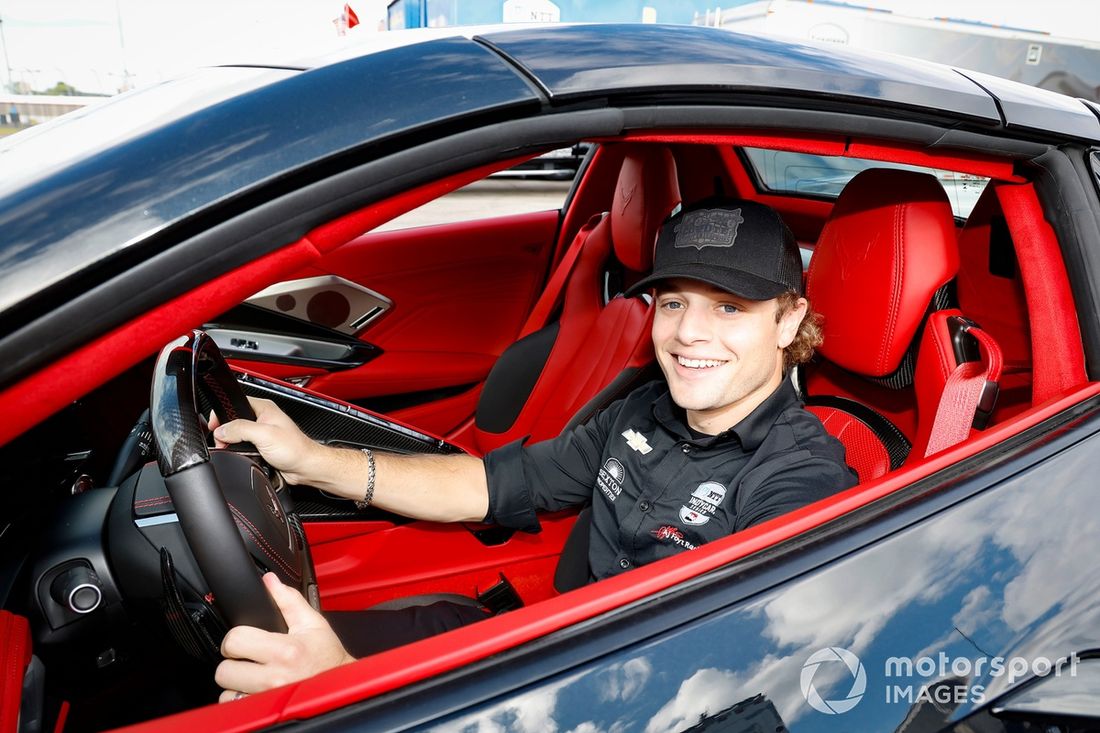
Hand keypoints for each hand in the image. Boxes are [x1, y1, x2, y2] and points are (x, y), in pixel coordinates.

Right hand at [210, 397, 320, 484]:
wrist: (305, 467)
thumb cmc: (295, 448)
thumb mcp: (264, 434)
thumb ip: (240, 429)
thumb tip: (222, 431)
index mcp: (264, 408)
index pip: (235, 404)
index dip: (223, 415)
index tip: (215, 427)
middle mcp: (262, 419)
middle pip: (233, 422)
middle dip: (226, 433)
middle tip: (224, 443)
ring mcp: (261, 434)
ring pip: (237, 437)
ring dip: (234, 445)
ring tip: (237, 451)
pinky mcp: (260, 447)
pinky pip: (243, 448)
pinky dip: (240, 453)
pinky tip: (245, 457)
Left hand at [215, 572, 354, 701]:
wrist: (340, 684)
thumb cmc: (327, 657)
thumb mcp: (312, 623)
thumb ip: (288, 599)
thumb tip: (270, 581)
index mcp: (285, 651)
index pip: (235, 640)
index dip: (236, 638)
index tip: (244, 640)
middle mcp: (274, 677)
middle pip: (224, 670)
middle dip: (233, 662)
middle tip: (247, 658)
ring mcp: (267, 699)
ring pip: (226, 692)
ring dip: (235, 683)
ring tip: (251, 675)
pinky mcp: (264, 713)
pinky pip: (235, 707)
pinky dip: (239, 699)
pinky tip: (253, 689)